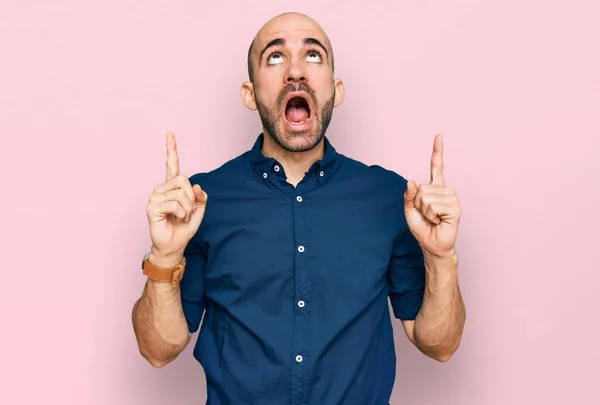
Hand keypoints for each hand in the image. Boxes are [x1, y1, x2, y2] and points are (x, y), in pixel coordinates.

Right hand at [146, 132, 207, 264]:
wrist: (174, 245)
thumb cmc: (183, 228)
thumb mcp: (198, 211)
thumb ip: (201, 198)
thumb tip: (197, 186)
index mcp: (172, 187)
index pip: (171, 165)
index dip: (171, 149)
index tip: (170, 134)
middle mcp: (162, 189)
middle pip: (184, 179)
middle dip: (192, 197)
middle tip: (188, 210)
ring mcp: (155, 196)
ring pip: (181, 193)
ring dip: (188, 208)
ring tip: (180, 217)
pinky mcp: (152, 206)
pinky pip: (175, 203)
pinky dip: (182, 213)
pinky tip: (175, 219)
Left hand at [404, 134, 460, 258]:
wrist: (432, 245)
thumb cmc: (422, 228)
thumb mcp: (409, 210)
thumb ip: (408, 196)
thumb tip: (411, 181)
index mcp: (435, 188)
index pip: (436, 167)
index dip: (437, 152)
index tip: (438, 136)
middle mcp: (445, 190)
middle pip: (421, 188)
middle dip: (418, 204)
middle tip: (427, 215)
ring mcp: (452, 198)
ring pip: (426, 197)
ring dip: (425, 211)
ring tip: (433, 218)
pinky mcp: (455, 208)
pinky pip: (433, 206)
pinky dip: (431, 216)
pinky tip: (439, 221)